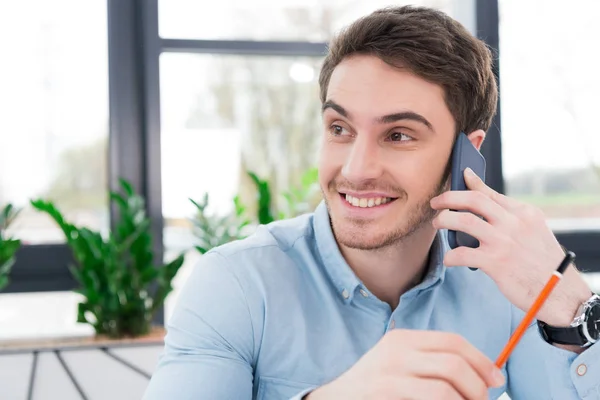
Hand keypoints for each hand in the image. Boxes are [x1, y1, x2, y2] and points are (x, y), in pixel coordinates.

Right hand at [306, 330, 503, 399]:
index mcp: (403, 338)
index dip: (482, 361)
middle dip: (478, 387)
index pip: (453, 342)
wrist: (336, 399)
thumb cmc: (376, 385)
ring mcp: (388, 375)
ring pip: (446, 389)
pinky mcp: (385, 393)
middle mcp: (396, 352)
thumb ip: (432, 362)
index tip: (496, 379)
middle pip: (454, 364)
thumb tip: (483, 373)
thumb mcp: (400, 363)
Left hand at [430, 168, 590, 326]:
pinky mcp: (496, 263)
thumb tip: (484, 199)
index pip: (489, 194)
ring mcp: (504, 242)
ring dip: (444, 220)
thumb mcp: (533, 231)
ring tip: (437, 224)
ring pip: (464, 221)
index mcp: (524, 213)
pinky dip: (450, 255)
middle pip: (474, 200)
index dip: (469, 184)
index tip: (458, 178)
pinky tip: (450, 259)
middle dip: (449, 197)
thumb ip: (509, 215)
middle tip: (435, 202)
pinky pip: (462, 254)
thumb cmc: (542, 262)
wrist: (561, 294)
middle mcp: (514, 223)